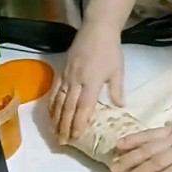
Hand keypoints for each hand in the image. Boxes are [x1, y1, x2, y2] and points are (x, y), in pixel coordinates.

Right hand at [50, 23, 123, 143]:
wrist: (97, 29)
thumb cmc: (110, 50)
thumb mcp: (117, 71)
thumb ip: (117, 90)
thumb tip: (120, 107)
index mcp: (91, 82)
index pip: (83, 108)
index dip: (78, 124)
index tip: (75, 138)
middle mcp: (76, 81)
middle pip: (68, 108)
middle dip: (64, 126)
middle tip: (62, 142)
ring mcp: (67, 76)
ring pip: (58, 101)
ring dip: (56, 118)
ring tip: (55, 133)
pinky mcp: (62, 70)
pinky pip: (54, 90)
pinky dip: (51, 104)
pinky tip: (51, 114)